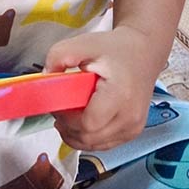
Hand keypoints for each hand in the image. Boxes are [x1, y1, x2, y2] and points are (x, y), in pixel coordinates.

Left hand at [44, 26, 158, 151]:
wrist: (143, 53)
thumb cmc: (116, 49)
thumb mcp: (85, 43)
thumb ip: (59, 56)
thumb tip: (44, 77)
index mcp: (120, 95)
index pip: (87, 124)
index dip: (67, 118)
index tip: (60, 103)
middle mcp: (130, 116)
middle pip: (88, 138)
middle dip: (67, 126)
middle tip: (61, 108)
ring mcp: (133, 128)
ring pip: (93, 145)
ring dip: (75, 134)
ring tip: (70, 113)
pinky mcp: (132, 133)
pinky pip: (102, 144)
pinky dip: (87, 136)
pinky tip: (82, 119)